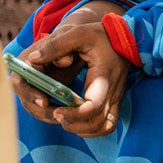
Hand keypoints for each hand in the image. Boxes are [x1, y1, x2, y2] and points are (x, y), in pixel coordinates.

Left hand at [12, 21, 131, 137]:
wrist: (129, 37)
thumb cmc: (102, 34)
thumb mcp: (79, 33)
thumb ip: (56, 45)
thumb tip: (33, 59)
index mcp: (103, 76)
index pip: (93, 106)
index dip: (74, 114)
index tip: (57, 111)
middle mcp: (112, 91)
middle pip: (95, 122)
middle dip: (72, 123)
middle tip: (56, 114)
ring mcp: (116, 97)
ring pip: (102, 127)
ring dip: (81, 128)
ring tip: (64, 118)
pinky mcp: (115, 100)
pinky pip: (108, 124)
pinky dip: (93, 129)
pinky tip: (77, 122)